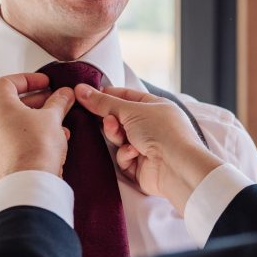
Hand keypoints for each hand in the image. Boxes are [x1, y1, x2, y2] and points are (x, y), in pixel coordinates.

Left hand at [0, 73, 74, 179]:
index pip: (7, 82)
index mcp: (0, 107)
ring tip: (58, 122)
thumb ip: (59, 102)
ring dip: (37, 119)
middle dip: (38, 100)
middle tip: (55, 101)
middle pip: (13, 103)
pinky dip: (33, 136)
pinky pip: (17, 141)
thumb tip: (64, 94)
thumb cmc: (36, 148)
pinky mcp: (2, 159)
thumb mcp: (53, 118)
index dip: (28, 79)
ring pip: (16, 123)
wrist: (31, 182)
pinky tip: (53, 140)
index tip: (45, 82)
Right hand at [74, 84, 222, 214]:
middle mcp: (151, 125)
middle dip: (110, 119)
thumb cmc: (161, 131)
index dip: (108, 95)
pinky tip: (135, 154)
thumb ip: (103, 102)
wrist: (176, 166)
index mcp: (155, 106)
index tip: (87, 95)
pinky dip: (126, 154)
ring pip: (118, 139)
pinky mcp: (140, 166)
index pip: (126, 96)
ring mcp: (146, 146)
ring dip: (116, 136)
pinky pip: (123, 157)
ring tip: (120, 135)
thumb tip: (80, 89)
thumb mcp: (130, 110)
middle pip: (119, 119)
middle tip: (106, 119)